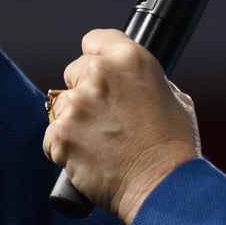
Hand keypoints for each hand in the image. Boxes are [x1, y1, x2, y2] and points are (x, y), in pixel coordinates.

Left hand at [45, 29, 201, 222]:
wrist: (162, 185)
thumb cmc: (174, 147)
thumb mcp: (174, 98)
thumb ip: (145, 82)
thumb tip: (131, 84)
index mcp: (130, 59)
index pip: (95, 39)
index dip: (96, 56)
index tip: (98, 72)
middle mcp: (100, 75)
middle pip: (73, 72)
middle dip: (84, 92)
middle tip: (105, 118)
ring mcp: (77, 105)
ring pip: (60, 106)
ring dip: (73, 121)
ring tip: (100, 143)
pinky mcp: (61, 135)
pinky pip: (51, 137)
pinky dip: (64, 148)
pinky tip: (89, 157)